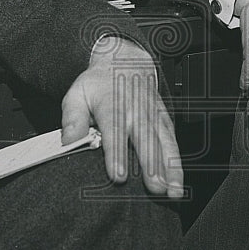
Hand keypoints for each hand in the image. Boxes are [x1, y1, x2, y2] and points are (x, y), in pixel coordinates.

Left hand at [61, 36, 182, 197]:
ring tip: (172, 189)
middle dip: (151, 165)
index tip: (118, 175)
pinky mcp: (163, 119)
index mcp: (112, 104)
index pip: (114, 131)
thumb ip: (72, 117)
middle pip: (145, 140)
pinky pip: (172, 140)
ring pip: (163, 142)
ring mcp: (152, 115)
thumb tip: (69, 140)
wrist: (124, 59)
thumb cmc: (98, 83)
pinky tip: (179, 179)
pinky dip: (177, 160)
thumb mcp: (77, 92)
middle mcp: (135, 110)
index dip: (116, 154)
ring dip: (170, 167)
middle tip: (155, 187)